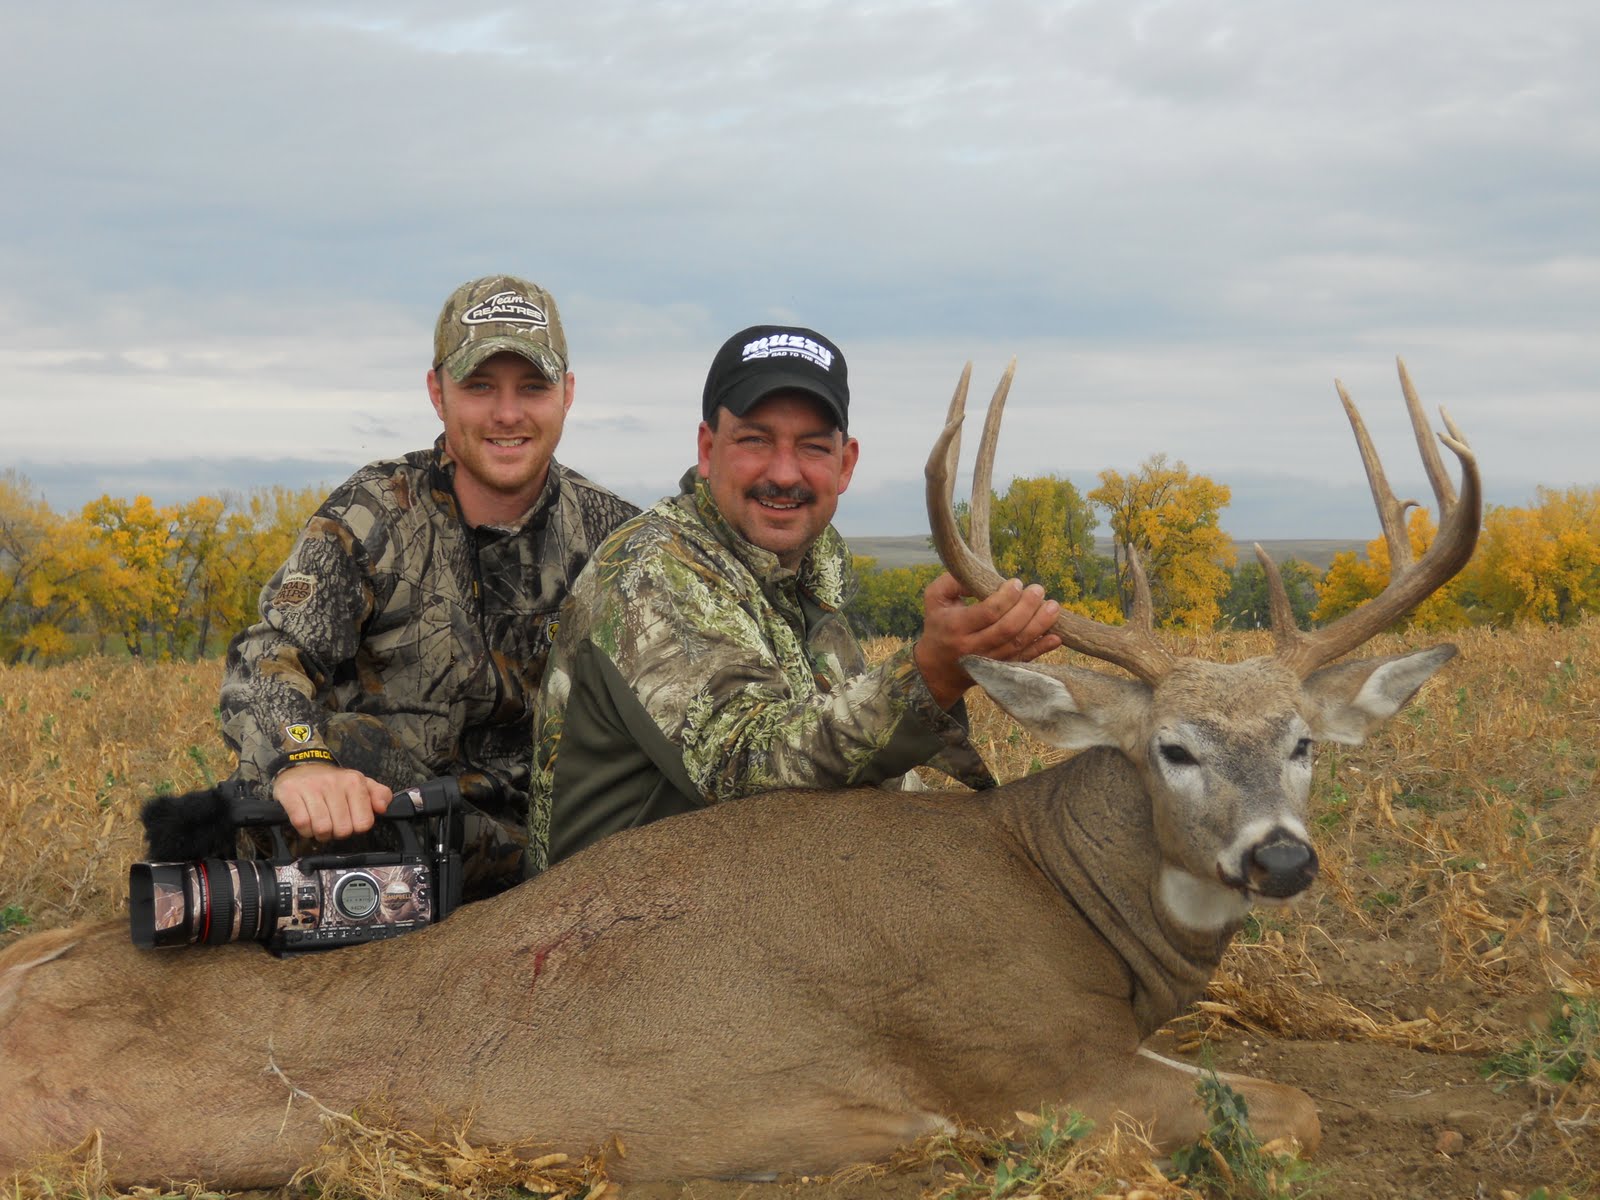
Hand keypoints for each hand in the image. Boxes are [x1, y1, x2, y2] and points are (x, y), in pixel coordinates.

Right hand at [271, 762, 392, 840]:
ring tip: (319, 824)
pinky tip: (307, 822)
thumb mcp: (362, 784)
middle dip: (337, 833)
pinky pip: (302, 823)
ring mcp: (311, 787)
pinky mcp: (290, 792)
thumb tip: (382, 808)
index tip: (350, 821)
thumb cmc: (334, 782)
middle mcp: (334, 783)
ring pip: (322, 829)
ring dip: (320, 834)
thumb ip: (380, 795)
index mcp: (354, 782)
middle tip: (332, 824)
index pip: (364, 823)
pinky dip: (304, 830)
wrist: (302, 766)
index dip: (356, 828)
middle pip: (343, 829)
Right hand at [913, 573, 1061, 708]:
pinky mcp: (999, 670)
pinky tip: (1056, 636)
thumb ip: (953, 581)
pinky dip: (1041, 649)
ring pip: (1018, 644)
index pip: (987, 612)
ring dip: (1039, 625)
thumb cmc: (939, 625)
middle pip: (1007, 628)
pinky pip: (1023, 660)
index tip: (1017, 582)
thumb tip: (982, 579)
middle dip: (1027, 608)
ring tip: (1053, 607)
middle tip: (1038, 590)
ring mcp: (988, 661)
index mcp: (956, 626)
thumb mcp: (935, 598)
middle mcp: (972, 647)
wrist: (938, 668)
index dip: (1006, 597)